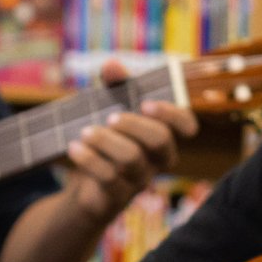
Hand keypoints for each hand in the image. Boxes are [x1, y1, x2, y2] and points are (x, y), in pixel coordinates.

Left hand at [60, 61, 197, 220]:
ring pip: (131, 159)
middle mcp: (158, 159)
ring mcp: (140, 179)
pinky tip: (74, 147)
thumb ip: (115, 86)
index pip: (187, 126)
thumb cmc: (107, 141)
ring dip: (105, 140)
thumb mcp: (109, 107)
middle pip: (160, 140)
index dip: (173, 114)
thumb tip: (112, 65)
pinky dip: (89, 158)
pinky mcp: (118, 196)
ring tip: (86, 132)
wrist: (85, 186)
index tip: (146, 103)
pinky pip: (108, 177)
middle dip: (134, 124)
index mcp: (163, 134)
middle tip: (110, 118)